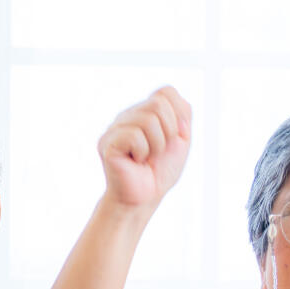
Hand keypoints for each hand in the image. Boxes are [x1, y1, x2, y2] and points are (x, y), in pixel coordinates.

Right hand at [98, 87, 191, 212]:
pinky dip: (143, 152)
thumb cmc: (160, 170)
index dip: (178, 114)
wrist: (146, 197)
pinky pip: (135, 136)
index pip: (166, 91)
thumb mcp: (181, 138)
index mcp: (144, 111)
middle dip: (169, 131)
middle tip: (158, 151)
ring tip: (146, 158)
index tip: (174, 137)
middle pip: (158, 104)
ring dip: (157, 145)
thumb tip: (171, 96)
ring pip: (148, 120)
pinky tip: (134, 162)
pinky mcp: (108, 142)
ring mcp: (115, 128)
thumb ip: (182, 113)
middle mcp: (127, 115)